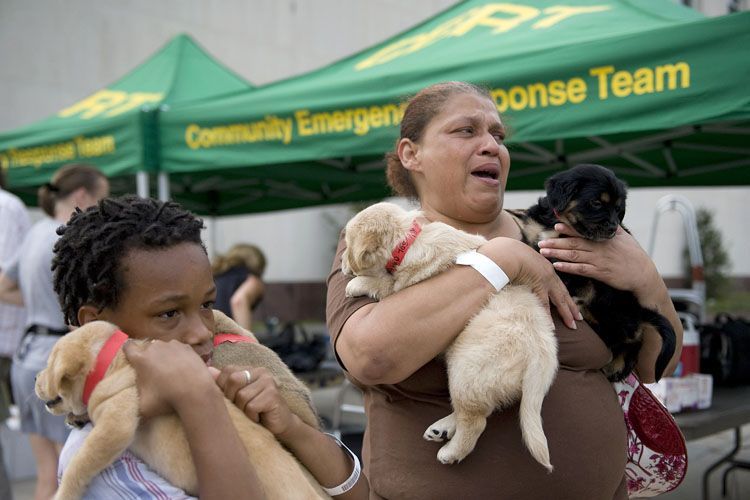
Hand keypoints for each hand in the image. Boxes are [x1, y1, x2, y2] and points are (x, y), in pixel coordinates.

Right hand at [123, 339, 216, 417]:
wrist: (194, 391)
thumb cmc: (166, 399)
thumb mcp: (143, 406)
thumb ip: (137, 397)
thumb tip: (139, 397)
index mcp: (140, 359)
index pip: (128, 347)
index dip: (130, 352)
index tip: (133, 359)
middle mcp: (155, 347)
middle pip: (148, 348)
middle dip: (149, 356)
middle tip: (155, 371)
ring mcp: (172, 345)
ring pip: (164, 348)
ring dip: (165, 355)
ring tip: (172, 369)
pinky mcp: (187, 347)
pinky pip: (179, 349)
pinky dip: (180, 356)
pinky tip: (184, 367)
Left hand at [212, 366, 296, 435]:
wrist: (279, 426)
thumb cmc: (255, 411)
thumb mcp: (237, 397)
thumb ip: (224, 383)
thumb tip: (207, 370)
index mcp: (251, 369)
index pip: (228, 371)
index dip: (224, 389)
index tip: (233, 401)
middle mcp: (261, 371)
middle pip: (234, 380)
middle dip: (233, 399)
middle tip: (243, 409)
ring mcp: (269, 382)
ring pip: (242, 396)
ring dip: (243, 410)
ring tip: (252, 413)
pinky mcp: (273, 395)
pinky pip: (251, 406)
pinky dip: (252, 416)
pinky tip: (259, 417)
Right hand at [480, 237, 580, 328]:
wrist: (507, 251)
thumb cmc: (508, 254)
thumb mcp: (519, 261)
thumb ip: (520, 269)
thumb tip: (515, 275)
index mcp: (545, 268)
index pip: (558, 285)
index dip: (565, 295)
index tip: (571, 304)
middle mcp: (549, 274)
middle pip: (564, 294)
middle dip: (572, 306)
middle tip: (579, 318)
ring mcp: (545, 281)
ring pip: (559, 301)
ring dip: (566, 314)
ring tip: (572, 326)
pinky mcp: (538, 286)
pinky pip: (545, 304)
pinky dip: (548, 316)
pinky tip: (553, 327)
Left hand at [538, 223, 657, 292]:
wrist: (643, 274)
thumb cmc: (634, 255)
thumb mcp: (624, 237)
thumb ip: (612, 228)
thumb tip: (605, 217)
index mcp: (604, 238)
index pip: (583, 231)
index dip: (569, 228)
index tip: (555, 225)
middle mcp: (600, 248)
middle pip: (574, 243)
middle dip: (556, 242)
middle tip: (541, 241)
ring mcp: (599, 261)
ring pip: (574, 255)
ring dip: (557, 253)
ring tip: (544, 251)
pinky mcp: (600, 273)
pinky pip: (581, 269)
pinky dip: (568, 267)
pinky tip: (557, 265)